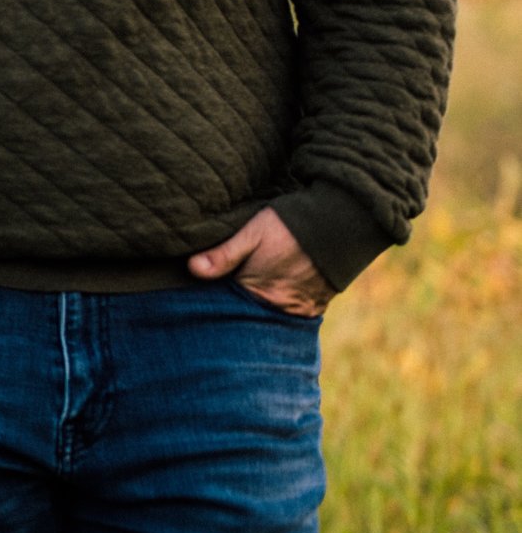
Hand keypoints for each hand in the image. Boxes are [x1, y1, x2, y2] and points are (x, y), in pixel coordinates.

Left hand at [187, 206, 334, 317]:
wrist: (341, 220)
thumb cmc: (290, 225)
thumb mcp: (252, 232)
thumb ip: (223, 254)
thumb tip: (192, 269)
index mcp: (262, 293)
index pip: (230, 304)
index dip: (219, 295)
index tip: (210, 288)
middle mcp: (284, 308)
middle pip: (250, 311)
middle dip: (238, 303)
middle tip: (230, 286)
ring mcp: (302, 309)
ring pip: (269, 312)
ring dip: (260, 302)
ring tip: (253, 286)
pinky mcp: (316, 305)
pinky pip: (291, 311)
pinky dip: (279, 303)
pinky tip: (272, 288)